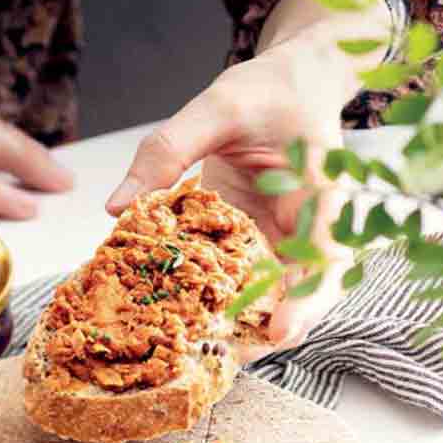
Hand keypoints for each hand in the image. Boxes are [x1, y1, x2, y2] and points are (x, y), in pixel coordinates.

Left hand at [107, 0, 390, 353]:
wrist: (290, 83)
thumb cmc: (267, 91)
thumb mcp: (217, 107)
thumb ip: (167, 151)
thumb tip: (117, 209)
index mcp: (320, 197)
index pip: (325, 260)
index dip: (307, 303)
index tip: (281, 333)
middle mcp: (307, 231)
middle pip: (300, 297)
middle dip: (264, 333)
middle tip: (218, 358)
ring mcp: (281, 244)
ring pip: (269, 299)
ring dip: (236, 326)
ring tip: (189, 352)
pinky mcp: (254, 246)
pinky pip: (238, 282)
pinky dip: (212, 301)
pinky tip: (174, 318)